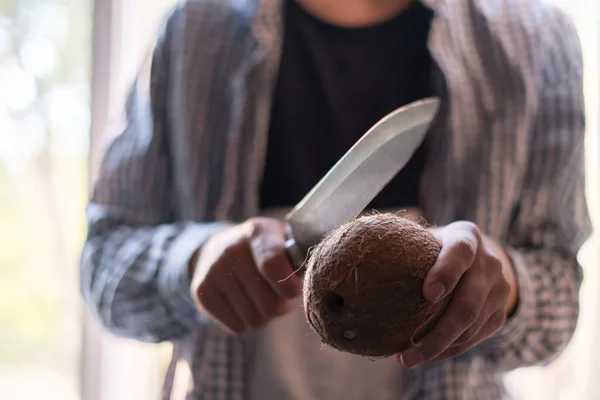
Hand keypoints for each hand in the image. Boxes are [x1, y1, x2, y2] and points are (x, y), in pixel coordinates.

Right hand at [189, 217, 301, 334]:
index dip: (290, 288)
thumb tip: (312, 281)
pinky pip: (237, 327)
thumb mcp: (281, 241)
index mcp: (258, 232)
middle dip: (280, 307)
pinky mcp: (202, 292)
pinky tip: (242, 304)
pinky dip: (245, 322)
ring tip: (260, 300)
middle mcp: (232, 249)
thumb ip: (297, 259)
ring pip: (254, 319)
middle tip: (278, 297)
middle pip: (268, 303)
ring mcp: (214, 271)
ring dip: (264, 316)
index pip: (273, 266)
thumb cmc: (262, 251)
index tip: (293, 291)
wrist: (214, 249)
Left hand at [397, 221, 517, 367]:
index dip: (446, 273)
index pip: (460, 253)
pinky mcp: (499, 312)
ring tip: (408, 359)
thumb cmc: (433, 246)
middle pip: (468, 303)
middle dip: (438, 332)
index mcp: (467, 237)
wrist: (477, 256)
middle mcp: (490, 263)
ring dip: (439, 348)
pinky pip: (474, 339)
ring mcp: (499, 289)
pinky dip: (447, 351)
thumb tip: (355, 263)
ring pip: (471, 327)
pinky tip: (423, 356)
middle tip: (407, 353)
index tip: (427, 295)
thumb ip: (401, 247)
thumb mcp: (423, 238)